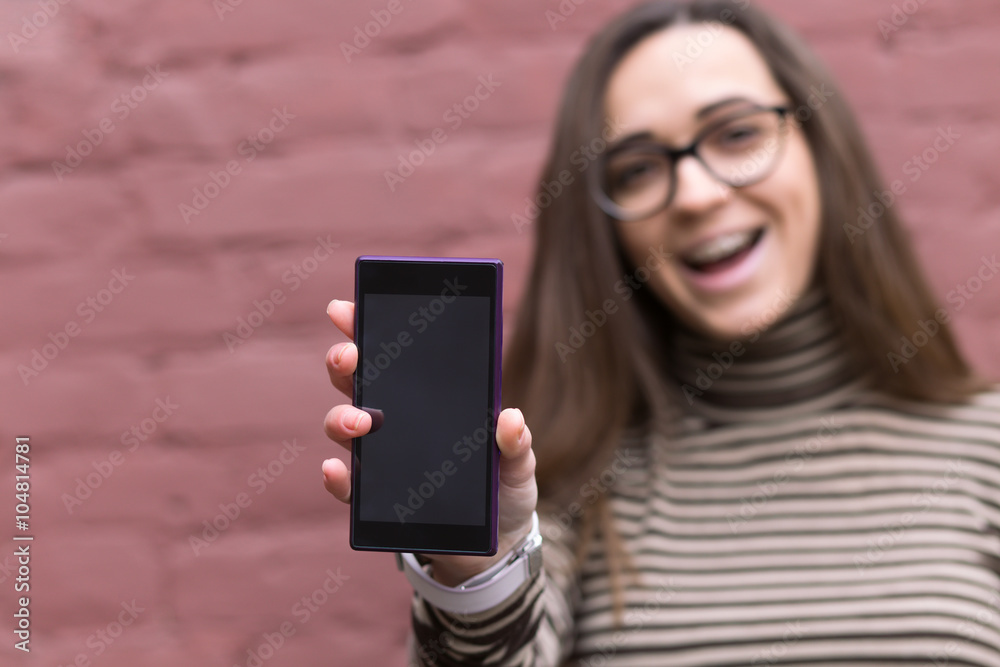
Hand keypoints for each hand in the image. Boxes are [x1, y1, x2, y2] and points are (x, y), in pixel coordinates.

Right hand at [322, 299, 538, 585]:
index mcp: (426, 397)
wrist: (493, 546)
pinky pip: (347, 486)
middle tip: (349, 357)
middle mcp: (394, 419)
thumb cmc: (503, 490)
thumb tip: (510, 419)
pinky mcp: (374, 499)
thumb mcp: (519, 464)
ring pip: (343, 426)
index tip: (345, 309)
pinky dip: (338, 478)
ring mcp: (379, 457)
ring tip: (362, 423)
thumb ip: (517, 443)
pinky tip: (337, 471)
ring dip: (343, 419)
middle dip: (345, 362)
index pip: (389, 352)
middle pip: (356, 380)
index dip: (363, 326)